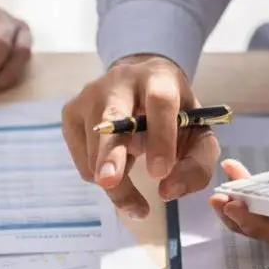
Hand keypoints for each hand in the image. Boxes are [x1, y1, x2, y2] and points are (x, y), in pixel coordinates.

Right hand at [61, 54, 220, 219]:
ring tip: (130, 187)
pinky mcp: (71, 113)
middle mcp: (119, 81)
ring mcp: (89, 96)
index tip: (160, 173)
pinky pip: (83, 161)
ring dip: (116, 182)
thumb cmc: (173, 115)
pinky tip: (115, 162)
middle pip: (112, 118)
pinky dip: (100, 174)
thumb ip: (195, 164)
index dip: (161, 137)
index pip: (160, 102)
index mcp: (158, 78)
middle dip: (111, 153)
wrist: (140, 85)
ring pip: (96, 150)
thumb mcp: (197, 134)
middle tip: (110, 182)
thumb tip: (168, 191)